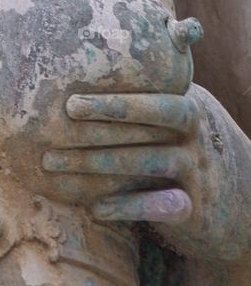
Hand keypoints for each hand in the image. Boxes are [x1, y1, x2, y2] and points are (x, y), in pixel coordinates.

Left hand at [41, 84, 250, 264]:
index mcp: (188, 107)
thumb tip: (87, 77)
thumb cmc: (194, 153)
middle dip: (100, 124)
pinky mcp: (196, 208)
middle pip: (148, 125)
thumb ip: (150, 99)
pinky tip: (94, 207)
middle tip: (58, 126)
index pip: (154, 97)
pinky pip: (159, 206)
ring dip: (96, 162)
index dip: (114, 100)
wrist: (246, 206)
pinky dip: (125, 206)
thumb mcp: (183, 120)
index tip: (71, 102)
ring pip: (146, 161)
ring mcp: (198, 170)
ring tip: (53, 163)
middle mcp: (196, 134)